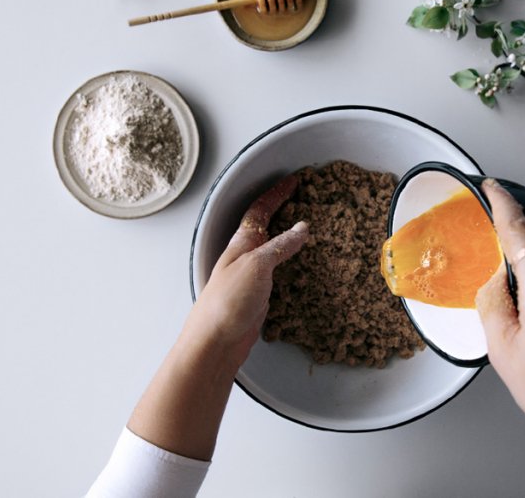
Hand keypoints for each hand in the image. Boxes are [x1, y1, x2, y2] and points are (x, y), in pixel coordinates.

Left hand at [188, 175, 307, 366]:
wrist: (215, 343)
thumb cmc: (228, 301)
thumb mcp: (256, 266)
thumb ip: (279, 246)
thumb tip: (302, 228)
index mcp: (242, 243)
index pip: (261, 209)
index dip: (277, 193)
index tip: (294, 181)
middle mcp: (246, 256)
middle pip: (266, 226)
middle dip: (283, 210)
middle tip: (304, 198)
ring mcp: (252, 276)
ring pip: (273, 249)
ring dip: (289, 237)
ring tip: (310, 228)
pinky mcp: (259, 296)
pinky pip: (279, 272)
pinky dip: (292, 263)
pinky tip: (304, 268)